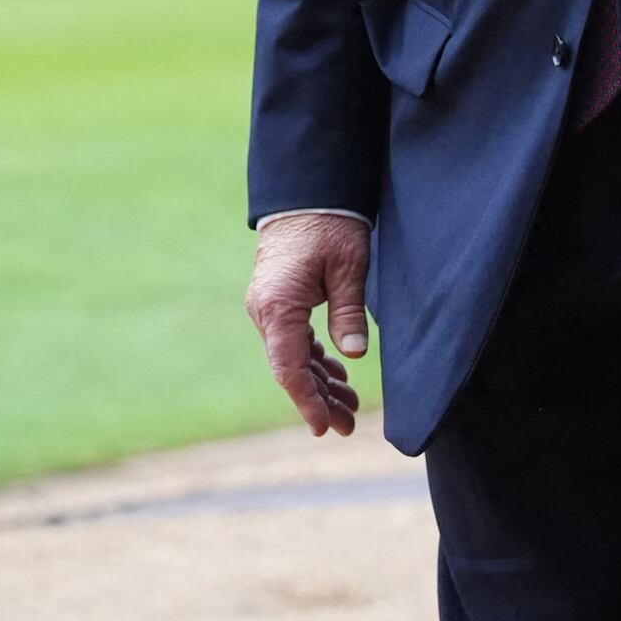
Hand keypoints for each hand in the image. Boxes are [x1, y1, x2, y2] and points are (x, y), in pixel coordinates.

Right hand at [244, 211, 371, 436]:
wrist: (306, 193)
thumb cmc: (331, 225)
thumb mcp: (348, 267)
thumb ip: (348, 313)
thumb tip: (354, 356)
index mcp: (279, 307)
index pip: (289, 368)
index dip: (307, 401)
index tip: (324, 427)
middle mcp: (266, 313)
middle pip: (291, 369)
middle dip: (319, 400)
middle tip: (348, 426)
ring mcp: (269, 309)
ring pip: (293, 358)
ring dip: (320, 382)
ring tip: (348, 407)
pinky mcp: (278, 303)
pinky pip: (294, 341)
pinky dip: (315, 360)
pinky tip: (337, 375)